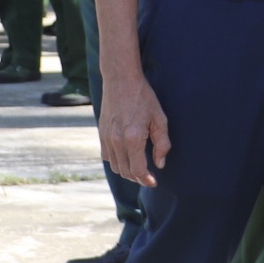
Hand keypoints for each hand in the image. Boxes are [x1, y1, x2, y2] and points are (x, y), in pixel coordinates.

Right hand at [99, 70, 171, 186]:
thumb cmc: (143, 97)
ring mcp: (107, 137)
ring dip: (126, 171)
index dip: (146, 180)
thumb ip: (162, 143)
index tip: (153, 182)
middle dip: (137, 178)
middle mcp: (117, 141)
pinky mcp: (101, 133)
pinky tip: (126, 157)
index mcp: (133, 138)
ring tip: (138, 169)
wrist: (120, 79)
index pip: (137, 170)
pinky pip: (106, 156)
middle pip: (125, 171)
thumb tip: (159, 164)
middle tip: (148, 177)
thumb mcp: (160, 118)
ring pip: (115, 166)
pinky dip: (116, 161)